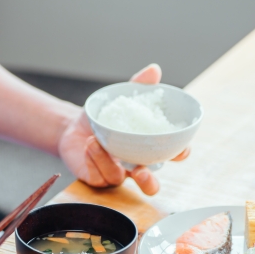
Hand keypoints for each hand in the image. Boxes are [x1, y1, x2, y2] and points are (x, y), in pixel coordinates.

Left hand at [58, 64, 189, 195]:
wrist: (73, 126)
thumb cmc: (103, 117)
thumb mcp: (121, 100)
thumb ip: (138, 86)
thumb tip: (154, 69)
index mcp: (149, 148)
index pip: (172, 155)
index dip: (180, 154)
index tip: (182, 150)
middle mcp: (136, 165)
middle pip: (151, 184)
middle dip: (149, 182)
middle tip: (142, 171)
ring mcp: (116, 174)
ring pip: (119, 178)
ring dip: (107, 160)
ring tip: (96, 142)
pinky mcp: (97, 179)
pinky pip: (99, 175)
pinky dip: (94, 159)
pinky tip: (89, 146)